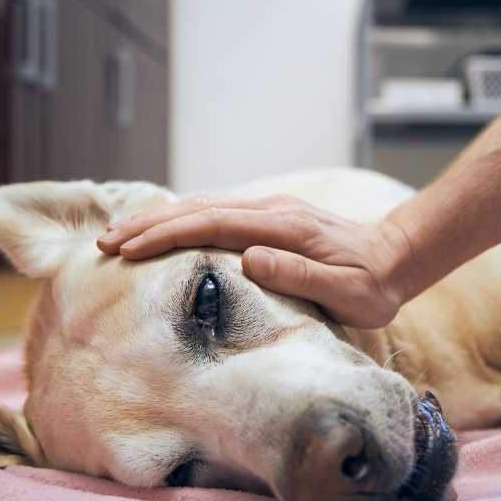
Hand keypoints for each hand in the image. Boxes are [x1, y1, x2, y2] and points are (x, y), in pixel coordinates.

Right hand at [95, 195, 414, 327]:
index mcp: (284, 227)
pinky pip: (214, 213)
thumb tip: (248, 258)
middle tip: (103, 242)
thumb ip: (300, 274)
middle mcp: (271, 210)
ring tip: (117, 236)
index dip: (167, 236)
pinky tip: (157, 229)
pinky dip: (179, 219)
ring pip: (202, 207)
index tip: (129, 250)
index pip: (213, 225)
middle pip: (198, 209)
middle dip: (148, 224)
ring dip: (158, 220)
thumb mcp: (347, 292)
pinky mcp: (267, 218)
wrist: (397, 258)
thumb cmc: (373, 286)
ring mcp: (268, 210)